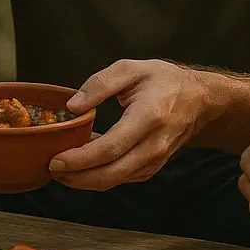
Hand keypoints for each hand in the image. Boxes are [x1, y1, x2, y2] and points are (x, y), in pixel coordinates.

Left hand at [48, 59, 213, 190]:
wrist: (198, 100)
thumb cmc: (163, 81)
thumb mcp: (131, 68)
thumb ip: (100, 83)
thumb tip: (73, 107)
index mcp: (148, 117)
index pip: (111, 148)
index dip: (81, 159)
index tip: (55, 159)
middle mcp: (154, 145)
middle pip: (111, 173)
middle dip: (76, 177)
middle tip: (50, 167)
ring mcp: (154, 160)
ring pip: (115, 180)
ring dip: (84, 180)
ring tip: (59, 168)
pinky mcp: (151, 167)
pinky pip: (121, 178)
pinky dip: (99, 176)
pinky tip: (82, 165)